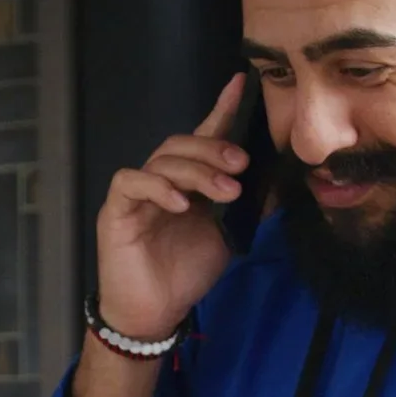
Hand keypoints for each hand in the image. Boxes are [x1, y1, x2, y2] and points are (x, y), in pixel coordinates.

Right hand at [93, 72, 251, 338]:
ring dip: (197, 171)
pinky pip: (131, 183)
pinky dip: (158, 187)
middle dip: (213, 148)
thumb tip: (278, 182)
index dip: (220, 109)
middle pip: (181, 144)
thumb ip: (247, 208)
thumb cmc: (186, 274)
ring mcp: (137, 194)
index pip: (203, 137)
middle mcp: (162, 181)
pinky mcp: (117, 210)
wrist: (156, 313)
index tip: (241, 83)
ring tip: (225, 193)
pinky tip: (181, 204)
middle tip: (241, 165)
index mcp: (188, 183)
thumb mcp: (229, 236)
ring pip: (162, 160)